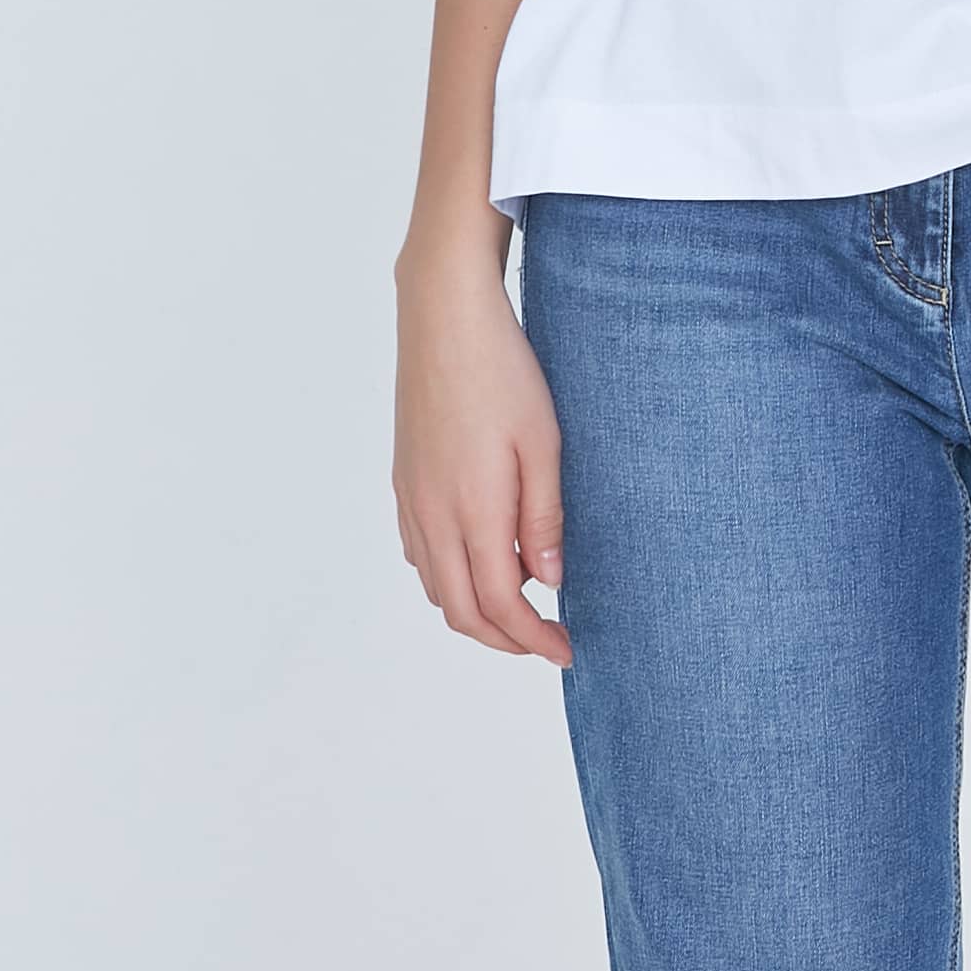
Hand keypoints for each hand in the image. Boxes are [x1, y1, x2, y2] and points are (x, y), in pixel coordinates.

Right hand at [393, 249, 572, 667]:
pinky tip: (480, 558)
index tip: (567, 651)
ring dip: (476, 610)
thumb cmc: (503, 372)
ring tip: (522, 601)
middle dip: (505, 639)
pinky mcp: (403, 480)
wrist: (444, 318)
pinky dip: (450, 577)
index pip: (501, 605)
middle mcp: (432, 515)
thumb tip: (548, 582)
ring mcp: (411, 499)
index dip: (533, 639)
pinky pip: (420, 553)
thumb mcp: (543, 444)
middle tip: (547, 640)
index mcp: (472, 512)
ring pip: (436, 586)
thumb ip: (543, 519)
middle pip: (461, 610)